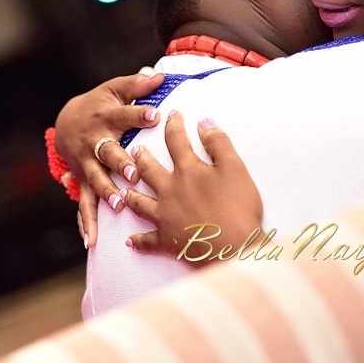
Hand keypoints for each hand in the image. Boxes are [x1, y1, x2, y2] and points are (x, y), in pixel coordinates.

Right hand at [54, 72, 163, 245]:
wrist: (66, 121)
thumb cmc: (101, 105)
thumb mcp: (114, 89)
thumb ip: (136, 85)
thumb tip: (158, 76)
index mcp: (106, 118)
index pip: (124, 115)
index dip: (139, 114)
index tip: (155, 115)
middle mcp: (95, 142)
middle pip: (108, 152)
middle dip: (120, 162)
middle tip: (134, 173)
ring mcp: (87, 164)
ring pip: (96, 179)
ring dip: (106, 192)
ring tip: (118, 204)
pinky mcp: (83, 181)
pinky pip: (84, 204)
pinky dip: (86, 223)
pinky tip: (91, 241)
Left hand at [124, 112, 263, 264]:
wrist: (234, 247)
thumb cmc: (238, 206)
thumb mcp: (235, 168)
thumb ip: (218, 143)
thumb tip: (204, 122)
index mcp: (187, 170)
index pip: (176, 141)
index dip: (174, 125)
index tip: (173, 115)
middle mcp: (169, 191)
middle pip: (149, 169)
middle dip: (141, 156)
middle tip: (135, 148)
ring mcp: (165, 216)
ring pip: (140, 202)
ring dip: (131, 193)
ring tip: (125, 188)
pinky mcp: (167, 240)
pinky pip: (147, 240)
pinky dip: (138, 240)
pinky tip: (130, 240)